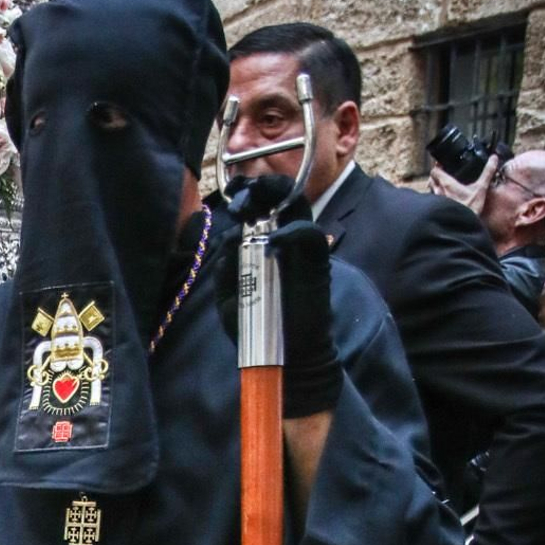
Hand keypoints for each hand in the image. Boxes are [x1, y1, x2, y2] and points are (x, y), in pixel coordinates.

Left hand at [214, 193, 341, 417]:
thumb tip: (230, 237)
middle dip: (261, 189)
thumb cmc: (256, 326)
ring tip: (254, 205)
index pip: (259, 209)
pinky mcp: (318, 262)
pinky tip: (274, 241)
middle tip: (242, 195)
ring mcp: (302, 250)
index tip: (231, 193)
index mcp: (262, 244)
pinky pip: (311, 236)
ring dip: (278, 199)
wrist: (283, 355)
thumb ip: (226, 269)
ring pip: (299, 208)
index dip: (247, 195)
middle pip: (281, 200)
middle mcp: (284, 241)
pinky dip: (293, 232)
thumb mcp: (229, 298)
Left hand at [428, 154, 496, 214]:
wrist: (462, 228)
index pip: (435, 171)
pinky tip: (444, 200)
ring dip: (436, 187)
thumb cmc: (469, 209)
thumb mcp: (481, 189)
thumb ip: (487, 173)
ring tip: (444, 187)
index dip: (438, 167)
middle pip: (431, 179)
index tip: (443, 166)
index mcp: (446, 183)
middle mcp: (438, 191)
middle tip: (444, 176)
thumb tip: (494, 159)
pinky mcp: (436, 210)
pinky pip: (433, 201)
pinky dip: (436, 199)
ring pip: (431, 190)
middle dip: (436, 177)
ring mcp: (436, 202)